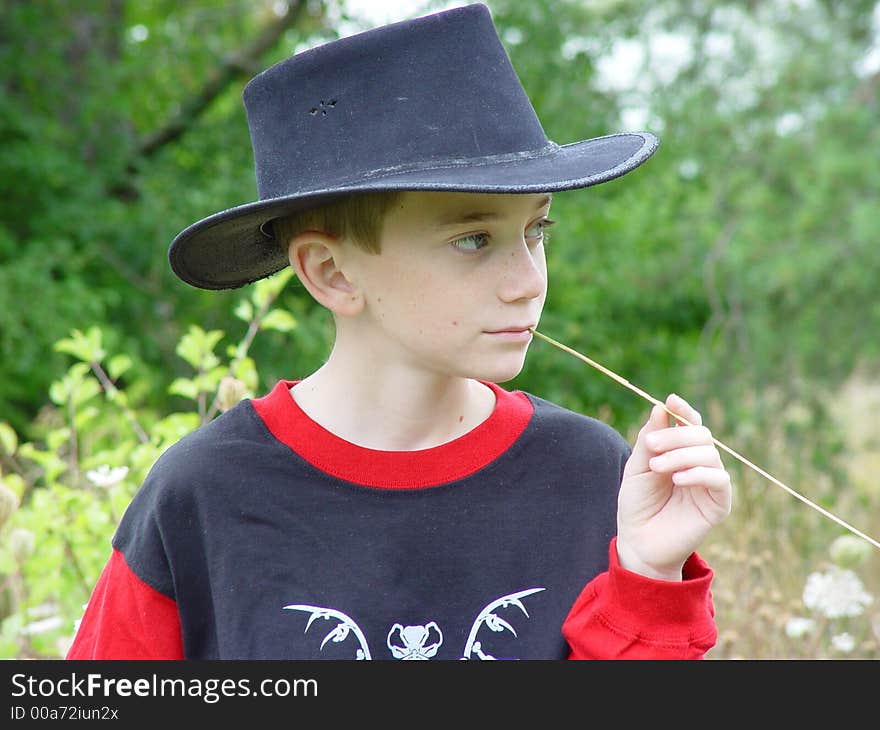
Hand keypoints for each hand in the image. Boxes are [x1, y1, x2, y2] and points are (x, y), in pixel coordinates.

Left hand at [616, 393, 731, 579]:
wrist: (639, 541)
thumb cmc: (637, 504)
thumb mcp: (637, 467)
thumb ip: (649, 439)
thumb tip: (661, 407)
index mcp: (680, 452)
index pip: (690, 424)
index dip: (684, 410)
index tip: (671, 400)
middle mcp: (699, 464)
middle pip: (701, 435)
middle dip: (675, 435)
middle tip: (650, 446)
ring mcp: (710, 483)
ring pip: (709, 454)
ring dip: (681, 455)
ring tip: (656, 467)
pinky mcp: (719, 504)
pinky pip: (719, 479)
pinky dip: (698, 473)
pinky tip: (677, 479)